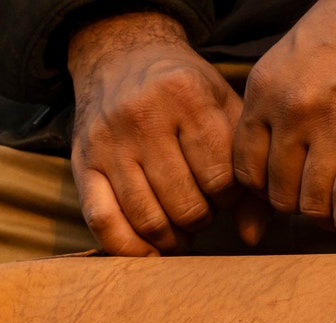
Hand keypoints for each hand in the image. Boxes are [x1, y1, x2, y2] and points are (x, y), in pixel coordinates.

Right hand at [68, 12, 261, 255]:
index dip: (230, 197)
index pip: (220, 177)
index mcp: (187, 96)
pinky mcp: (83, 164)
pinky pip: (102, 221)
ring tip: (179, 228)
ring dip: (170, 238)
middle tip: (201, 209)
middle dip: (201, 218)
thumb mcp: (222, 107)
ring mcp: (109, 143)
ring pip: (147, 218)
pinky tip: (148, 250)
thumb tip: (252, 235)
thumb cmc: (182, 90)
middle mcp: (143, 117)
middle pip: (184, 203)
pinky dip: (128, 248)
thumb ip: (244, 164)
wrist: (120, 58)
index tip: (225, 192)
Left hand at [233, 0, 335, 241]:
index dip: (266, 193)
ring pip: (313, 203)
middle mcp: (293, 109)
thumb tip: (273, 157)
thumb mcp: (293, 58)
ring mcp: (335, 122)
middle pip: (279, 193)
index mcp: (265, 90)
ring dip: (328, 218)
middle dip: (298, 207)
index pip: (245, 170)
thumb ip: (276, 107)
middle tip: (320, 204)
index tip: (286, 194)